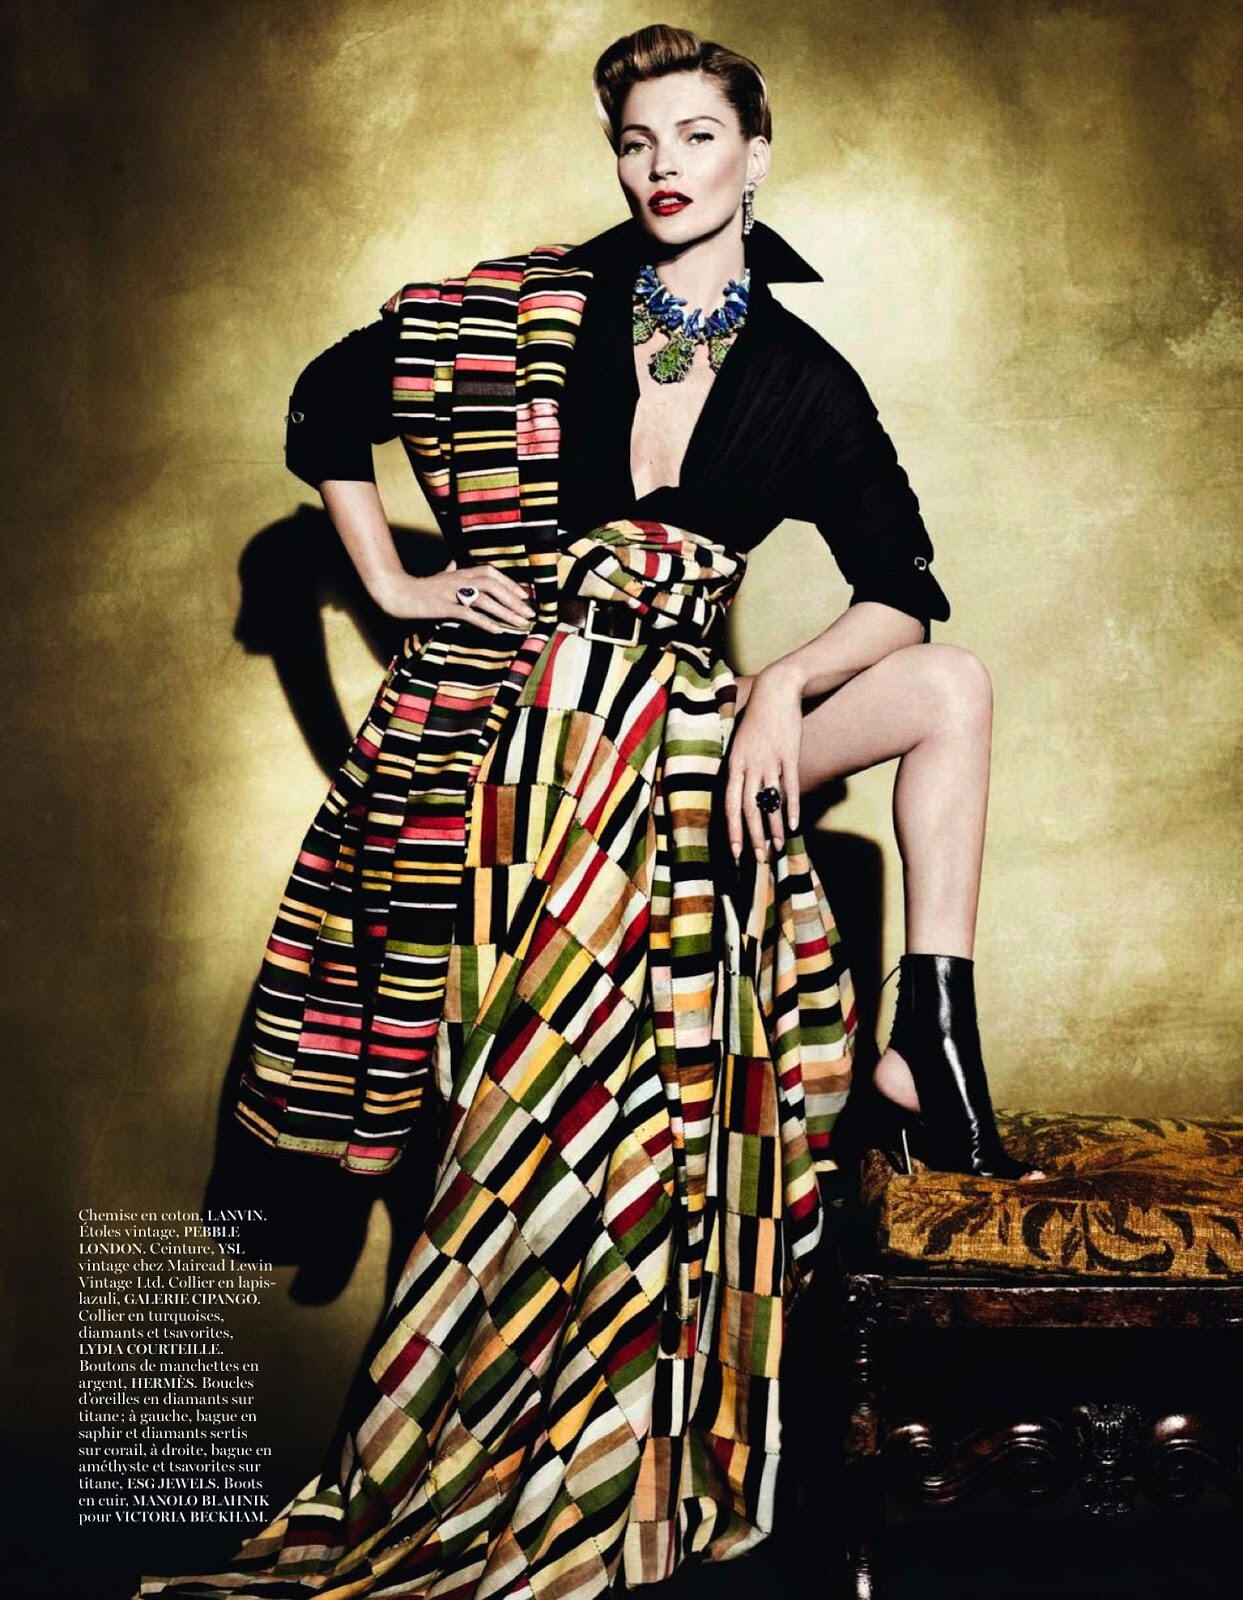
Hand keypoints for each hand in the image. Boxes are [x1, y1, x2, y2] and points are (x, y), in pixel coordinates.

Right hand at [379, 559, 535, 633]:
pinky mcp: (442, 607)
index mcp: (460, 572)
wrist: (394, 592)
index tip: (524, 596)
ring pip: (484, 600)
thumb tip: (454, 561)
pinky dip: (484, 622)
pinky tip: (497, 630)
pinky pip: (468, 614)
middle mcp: (458, 579)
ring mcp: (450, 593)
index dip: (509, 583)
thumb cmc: (418, 588)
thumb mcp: (437, 576)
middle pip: (492, 585)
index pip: (490, 573)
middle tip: (529, 614)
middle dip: (513, 600)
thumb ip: (449, 569)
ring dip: (504, 612)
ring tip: (519, 623)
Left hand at [724, 663, 803, 858]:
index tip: (734, 850)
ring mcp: (769, 761)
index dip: (732, 829)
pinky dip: (791, 807)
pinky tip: (794, 824)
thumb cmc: (756, 718)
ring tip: (777, 847)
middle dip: (752, 837)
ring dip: (773, 828)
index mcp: (734, 764)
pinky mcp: (789, 755)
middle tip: (759, 858)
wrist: (775, 690)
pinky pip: (790, 787)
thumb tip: (737, 792)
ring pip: (769, 803)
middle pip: (748, 809)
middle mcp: (749, 765)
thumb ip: (738, 768)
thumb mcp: (739, 743)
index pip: (730, 804)